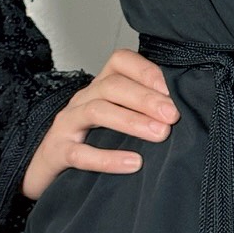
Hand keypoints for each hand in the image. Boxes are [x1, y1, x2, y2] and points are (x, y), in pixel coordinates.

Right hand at [21, 47, 178, 201]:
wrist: (46, 171)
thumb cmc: (89, 143)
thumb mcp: (117, 122)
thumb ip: (144, 113)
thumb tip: (187, 112)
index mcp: (100, 87)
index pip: (120, 61)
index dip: (147, 71)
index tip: (173, 89)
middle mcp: (82, 99)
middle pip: (112, 85)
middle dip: (146, 98)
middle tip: (173, 115)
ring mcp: (67, 124)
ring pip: (97, 110)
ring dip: (132, 121)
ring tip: (160, 134)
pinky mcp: (57, 152)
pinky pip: (80, 153)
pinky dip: (107, 159)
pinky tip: (133, 163)